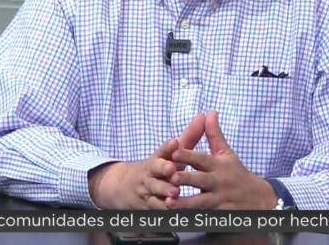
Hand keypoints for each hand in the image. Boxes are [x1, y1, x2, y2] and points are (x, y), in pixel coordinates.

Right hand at [88, 114, 205, 208]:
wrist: (125, 187)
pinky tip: (173, 213)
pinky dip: (163, 211)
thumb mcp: (171, 153)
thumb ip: (189, 137)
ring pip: (155, 191)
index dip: (168, 147)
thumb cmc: (159, 168)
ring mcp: (147, 190)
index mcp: (158, 158)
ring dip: (164, 192)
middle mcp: (150, 173)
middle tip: (173, 169)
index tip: (175, 142)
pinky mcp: (146, 207)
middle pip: (155, 170)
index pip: (162, 150)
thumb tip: (203, 116)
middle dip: (163, 169)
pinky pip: (155, 210)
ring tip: (174, 193)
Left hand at [165, 110, 277, 209]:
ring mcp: (219, 199)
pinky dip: (192, 217)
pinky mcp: (220, 214)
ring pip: (200, 201)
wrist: (258, 198)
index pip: (201, 158)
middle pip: (200, 180)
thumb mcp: (226, 153)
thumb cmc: (237, 172)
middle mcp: (218, 181)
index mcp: (218, 164)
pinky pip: (204, 216)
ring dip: (185, 203)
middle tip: (171, 177)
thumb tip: (209, 112)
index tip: (174, 151)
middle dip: (186, 179)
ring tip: (169, 203)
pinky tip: (179, 218)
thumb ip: (214, 134)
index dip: (188, 155)